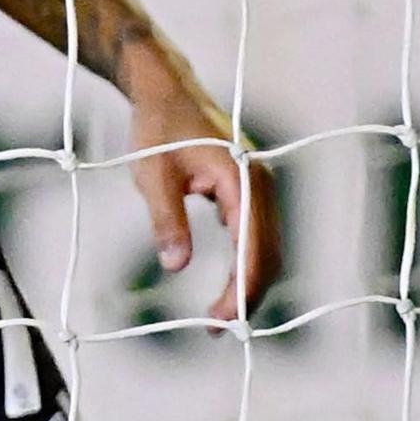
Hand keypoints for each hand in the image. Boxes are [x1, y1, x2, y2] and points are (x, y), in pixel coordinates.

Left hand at [118, 40, 283, 323]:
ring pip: (265, 246)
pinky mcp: (249, 190)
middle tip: (216, 329)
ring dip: (248, 281)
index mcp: (241, 177)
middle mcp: (260, 183)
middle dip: (247, 293)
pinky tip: (228, 284)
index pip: (252, 244)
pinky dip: (246, 261)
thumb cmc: (158, 128)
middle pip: (267, 252)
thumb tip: (176, 265)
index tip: (221, 319)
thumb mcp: (152, 175)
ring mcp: (258, 186)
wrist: (166, 92)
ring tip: (220, 315)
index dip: (241, 288)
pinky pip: (257, 234)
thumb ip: (166, 220)